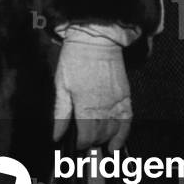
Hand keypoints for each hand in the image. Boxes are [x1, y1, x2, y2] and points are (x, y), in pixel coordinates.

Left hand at [53, 34, 131, 150]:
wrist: (95, 39)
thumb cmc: (75, 59)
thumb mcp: (61, 85)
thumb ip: (61, 113)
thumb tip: (56, 135)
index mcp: (85, 106)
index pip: (86, 136)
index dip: (81, 143)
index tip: (76, 143)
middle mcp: (103, 107)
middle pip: (100, 135)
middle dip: (92, 141)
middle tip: (85, 140)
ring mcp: (116, 102)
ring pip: (113, 130)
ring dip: (105, 138)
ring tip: (98, 141)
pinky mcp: (125, 95)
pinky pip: (127, 120)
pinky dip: (124, 134)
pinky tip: (117, 143)